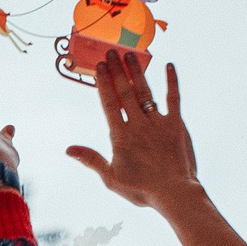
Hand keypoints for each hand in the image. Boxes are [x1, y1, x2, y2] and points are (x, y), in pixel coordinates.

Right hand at [64, 53, 197, 210]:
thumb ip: (91, 160)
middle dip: (117, 71)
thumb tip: (69, 149)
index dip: (104, 83)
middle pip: (125, 92)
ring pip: (146, 92)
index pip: (109, 104)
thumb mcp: (111, 178)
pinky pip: (174, 99)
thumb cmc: (142, 190)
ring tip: (131, 54)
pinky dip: (172, 82)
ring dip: (138, 72)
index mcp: (121, 136)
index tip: (99, 67)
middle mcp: (139, 125)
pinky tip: (169, 66)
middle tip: (111, 52)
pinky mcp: (177, 125)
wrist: (174, 193)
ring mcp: (158, 123)